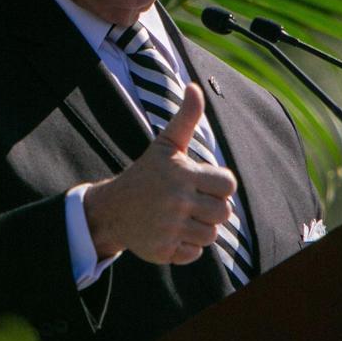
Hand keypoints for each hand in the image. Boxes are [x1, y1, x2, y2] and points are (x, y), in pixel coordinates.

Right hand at [83, 83, 235, 263]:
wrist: (113, 209)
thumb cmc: (147, 174)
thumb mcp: (166, 145)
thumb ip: (186, 118)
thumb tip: (195, 87)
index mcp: (182, 175)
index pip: (228, 185)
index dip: (220, 185)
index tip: (203, 183)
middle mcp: (177, 202)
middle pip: (223, 213)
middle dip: (212, 208)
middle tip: (192, 202)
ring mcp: (170, 228)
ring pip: (211, 235)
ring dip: (200, 228)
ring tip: (182, 217)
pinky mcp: (164, 250)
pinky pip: (195, 253)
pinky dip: (187, 246)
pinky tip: (172, 232)